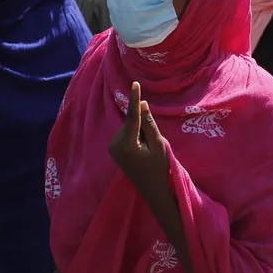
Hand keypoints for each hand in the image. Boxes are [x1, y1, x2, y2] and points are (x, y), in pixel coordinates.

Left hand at [109, 82, 169, 197]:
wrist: (152, 189)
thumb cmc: (159, 168)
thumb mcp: (159, 144)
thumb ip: (149, 124)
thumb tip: (142, 104)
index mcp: (127, 144)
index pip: (132, 116)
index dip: (134, 99)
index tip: (135, 83)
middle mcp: (115, 144)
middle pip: (131, 122)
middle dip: (142, 125)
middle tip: (153, 142)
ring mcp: (112, 147)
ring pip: (128, 127)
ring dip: (138, 131)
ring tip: (148, 149)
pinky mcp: (113, 149)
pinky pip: (126, 134)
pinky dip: (134, 135)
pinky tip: (141, 149)